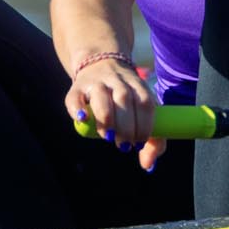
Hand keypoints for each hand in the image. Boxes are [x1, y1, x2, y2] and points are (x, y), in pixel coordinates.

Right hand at [65, 54, 162, 172]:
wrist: (100, 63)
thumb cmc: (127, 97)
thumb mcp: (142, 111)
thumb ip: (152, 138)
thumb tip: (148, 165)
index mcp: (138, 85)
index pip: (145, 102)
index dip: (145, 123)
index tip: (140, 142)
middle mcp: (119, 81)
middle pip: (124, 99)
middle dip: (126, 124)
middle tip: (124, 145)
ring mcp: (97, 82)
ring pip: (102, 96)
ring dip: (106, 117)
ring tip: (108, 136)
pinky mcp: (77, 87)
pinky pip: (75, 97)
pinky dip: (78, 109)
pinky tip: (83, 120)